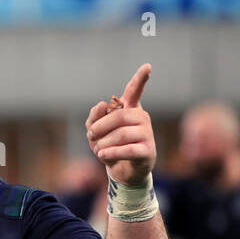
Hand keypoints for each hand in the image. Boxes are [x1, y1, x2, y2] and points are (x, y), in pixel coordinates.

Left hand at [85, 63, 155, 185]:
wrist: (122, 172)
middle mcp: (141, 118)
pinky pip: (128, 149)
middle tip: (91, 136)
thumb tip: (102, 104)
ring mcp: (147, 134)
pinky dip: (112, 152)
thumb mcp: (95, 133)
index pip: (135, 91)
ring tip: (99, 150)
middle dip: (100, 127)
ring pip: (121, 134)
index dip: (140, 78)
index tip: (147, 66)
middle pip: (119, 116)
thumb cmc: (110, 148)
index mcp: (130, 110)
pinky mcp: (148, 151)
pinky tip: (103, 154)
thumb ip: (94, 118)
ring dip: (104, 143)